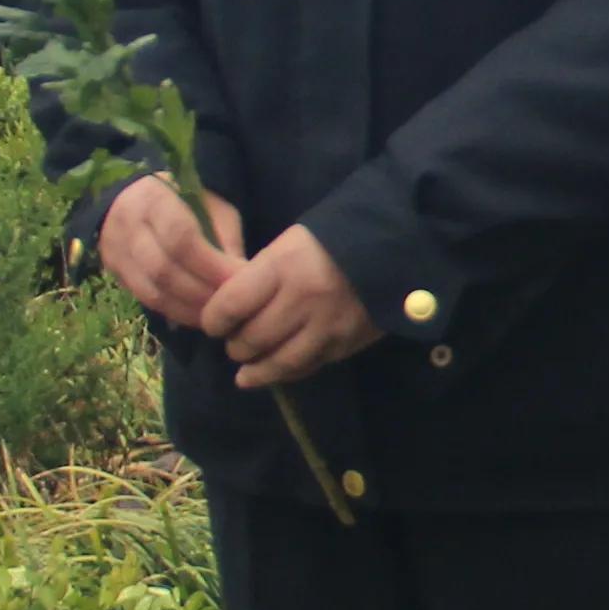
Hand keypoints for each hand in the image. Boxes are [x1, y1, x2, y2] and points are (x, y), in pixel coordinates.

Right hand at [97, 174, 246, 327]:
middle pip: (163, 269)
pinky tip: (198, 316)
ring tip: (218, 316)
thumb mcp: (211, 204)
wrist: (131, 199)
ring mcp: (116, 252)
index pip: (180, 238)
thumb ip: (225, 237)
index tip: (238, 282)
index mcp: (153, 198)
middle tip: (231, 306)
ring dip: (189, 309)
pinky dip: (175, 312)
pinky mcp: (116, 274)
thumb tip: (242, 279)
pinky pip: (145, 300)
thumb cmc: (183, 199)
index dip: (211, 266)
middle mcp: (127, 226)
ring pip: (152, 292)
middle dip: (201, 292)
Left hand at [213, 223, 380, 386]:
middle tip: (234, 343)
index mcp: (283, 265)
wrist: (395, 244)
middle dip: (236, 346)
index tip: (213, 323)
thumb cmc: (334, 237)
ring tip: (246, 371)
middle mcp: (303, 298)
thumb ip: (261, 275)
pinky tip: (276, 371)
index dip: (214, 320)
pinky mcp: (346, 343)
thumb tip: (232, 309)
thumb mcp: (291, 242)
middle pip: (252, 338)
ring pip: (279, 362)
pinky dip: (287, 372)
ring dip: (257, 369)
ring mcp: (327, 325)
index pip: (231, 305)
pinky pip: (308, 366)